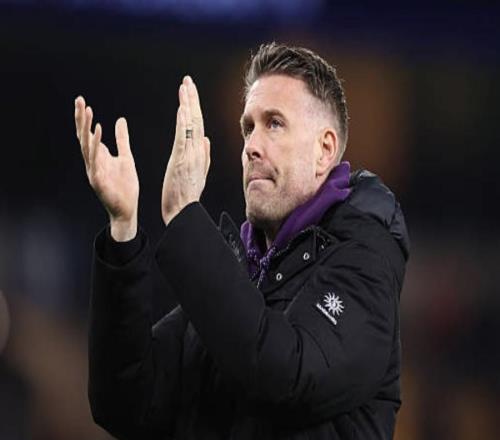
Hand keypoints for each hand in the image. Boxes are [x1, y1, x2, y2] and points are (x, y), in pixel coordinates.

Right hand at [74, 96, 138, 240]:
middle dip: (81, 118)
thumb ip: (122, 140)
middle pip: (83, 136)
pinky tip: (98, 131)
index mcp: (98, 156)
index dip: (83, 118)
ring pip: (87, 146)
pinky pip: (95, 159)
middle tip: (79, 100)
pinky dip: (96, 144)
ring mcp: (93, 170)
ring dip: (86, 128)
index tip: (82, 101)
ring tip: (87, 111)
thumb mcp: (126, 157)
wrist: (127, 209)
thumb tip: (120, 120)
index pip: (87, 134)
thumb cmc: (125, 186)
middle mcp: (93, 162)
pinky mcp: (98, 179)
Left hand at [161, 76, 210, 225]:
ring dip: (187, 104)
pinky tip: (182, 109)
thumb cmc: (187, 196)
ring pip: (191, 125)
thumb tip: (206, 140)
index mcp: (200, 154)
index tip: (190, 92)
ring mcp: (190, 156)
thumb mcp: (198, 174)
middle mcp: (198, 152)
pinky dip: (183, 123)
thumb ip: (204, 156)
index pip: (198, 125)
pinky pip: (183, 138)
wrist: (183, 212)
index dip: (195, 107)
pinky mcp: (181, 161)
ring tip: (184, 86)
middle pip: (196, 120)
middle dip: (192, 99)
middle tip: (187, 80)